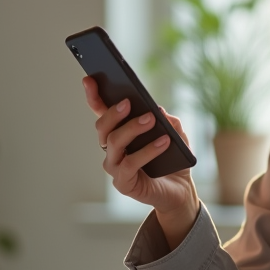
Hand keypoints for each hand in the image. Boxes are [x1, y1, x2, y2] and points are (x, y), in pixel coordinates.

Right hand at [83, 76, 198, 246]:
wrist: (180, 190)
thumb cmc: (173, 159)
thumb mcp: (176, 134)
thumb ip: (168, 121)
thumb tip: (158, 109)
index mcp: (120, 132)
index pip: (102, 112)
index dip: (94, 96)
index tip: (89, 79)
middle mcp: (112, 149)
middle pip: (103, 126)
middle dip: (113, 112)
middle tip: (129, 101)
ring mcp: (115, 167)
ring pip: (114, 142)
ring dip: (132, 128)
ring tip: (151, 119)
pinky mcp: (124, 183)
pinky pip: (130, 163)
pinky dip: (147, 150)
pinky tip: (163, 142)